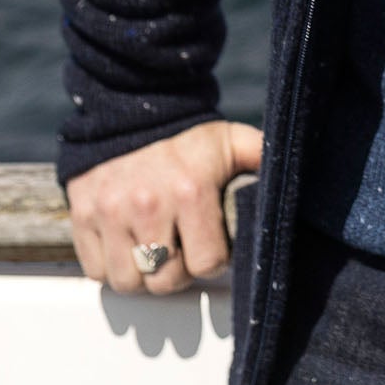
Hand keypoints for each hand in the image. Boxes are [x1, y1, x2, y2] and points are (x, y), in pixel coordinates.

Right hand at [66, 120, 262, 295]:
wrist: (133, 103)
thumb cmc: (189, 132)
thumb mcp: (232, 141)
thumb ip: (262, 161)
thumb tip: (302, 176)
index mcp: (190, 191)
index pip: (205, 265)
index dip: (212, 260)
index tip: (211, 247)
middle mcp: (148, 205)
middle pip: (164, 281)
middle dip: (177, 272)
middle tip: (181, 252)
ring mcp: (110, 211)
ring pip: (127, 282)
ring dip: (143, 275)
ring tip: (154, 252)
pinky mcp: (82, 214)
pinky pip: (95, 270)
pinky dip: (111, 267)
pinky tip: (128, 247)